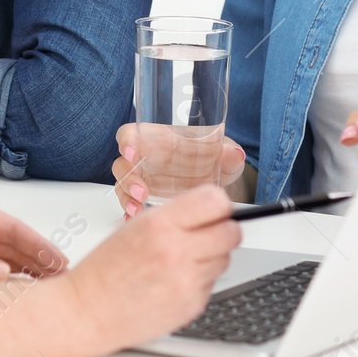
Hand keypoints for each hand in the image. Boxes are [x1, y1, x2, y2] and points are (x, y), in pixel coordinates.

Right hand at [65, 185, 240, 348]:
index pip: (216, 201)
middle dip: (223, 231)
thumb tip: (214, 210)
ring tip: (181, 262)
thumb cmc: (107, 268)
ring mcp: (187, 281)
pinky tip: (173, 282)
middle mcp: (176, 251)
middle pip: (232, 232)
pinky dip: (199, 281)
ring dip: (211, 258)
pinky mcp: (192, 305)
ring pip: (225, 259)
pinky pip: (212, 284)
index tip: (214, 211)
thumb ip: (176, 216)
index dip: (219, 206)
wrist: (89, 311)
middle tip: (208, 235)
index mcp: (159, 224)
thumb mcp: (135, 226)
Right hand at [111, 123, 246, 216]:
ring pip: (123, 188)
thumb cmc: (213, 164)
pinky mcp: (145, 203)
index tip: (132, 152)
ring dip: (128, 199)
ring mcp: (144, 183)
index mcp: (159, 141)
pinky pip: (130, 207)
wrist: (216, 192)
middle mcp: (147, 162)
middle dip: (128, 179)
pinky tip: (136, 222)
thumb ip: (229, 155)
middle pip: (123, 165)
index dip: (127, 141)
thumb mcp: (224, 157)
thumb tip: (234, 154)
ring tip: (138, 210)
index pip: (132, 135)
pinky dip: (131, 215)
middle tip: (141, 192)